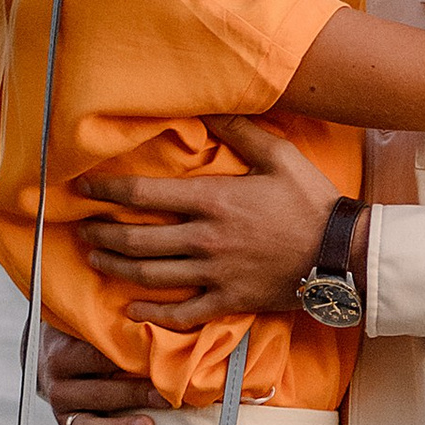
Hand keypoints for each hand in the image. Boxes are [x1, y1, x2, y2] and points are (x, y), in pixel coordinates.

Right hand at [39, 328, 155, 424]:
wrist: (47, 352)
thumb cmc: (82, 337)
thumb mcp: (91, 324)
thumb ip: (115, 324)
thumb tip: (161, 323)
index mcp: (62, 354)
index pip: (96, 356)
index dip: (127, 358)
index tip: (157, 360)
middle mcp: (58, 385)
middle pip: (97, 393)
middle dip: (133, 395)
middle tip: (165, 396)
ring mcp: (61, 413)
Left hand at [77, 115, 337, 333]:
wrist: (342, 254)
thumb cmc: (312, 202)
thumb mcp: (280, 157)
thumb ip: (241, 132)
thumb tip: (209, 109)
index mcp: (213, 201)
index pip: (142, 196)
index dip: (106, 192)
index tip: (83, 189)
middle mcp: (205, 239)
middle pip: (135, 240)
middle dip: (101, 234)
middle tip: (83, 229)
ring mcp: (215, 274)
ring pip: (149, 276)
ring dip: (115, 268)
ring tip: (95, 260)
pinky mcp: (229, 301)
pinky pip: (182, 313)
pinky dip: (152, 315)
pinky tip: (132, 311)